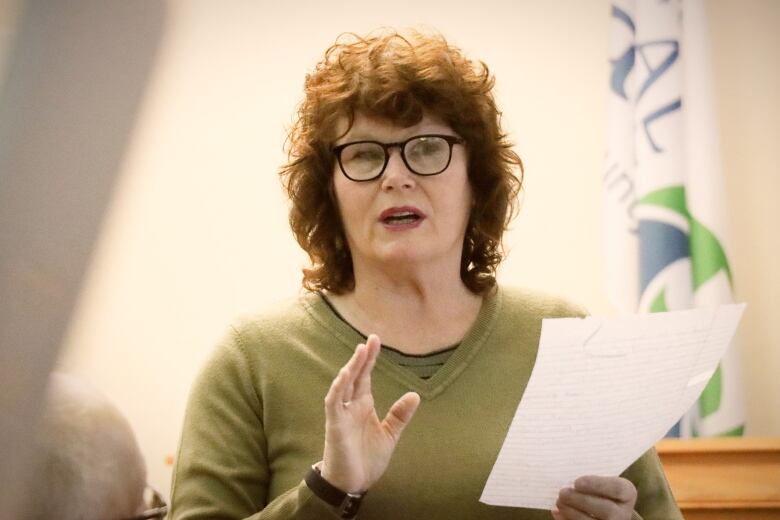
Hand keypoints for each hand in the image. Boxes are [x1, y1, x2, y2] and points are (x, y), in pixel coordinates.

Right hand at [320, 334, 419, 492]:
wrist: (352, 485)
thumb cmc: (367, 459)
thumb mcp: (390, 435)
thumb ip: (399, 415)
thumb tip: (415, 395)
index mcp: (363, 405)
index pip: (365, 376)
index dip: (369, 359)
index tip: (375, 341)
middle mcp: (351, 406)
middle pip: (355, 375)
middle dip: (362, 357)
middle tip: (371, 339)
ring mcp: (341, 414)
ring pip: (344, 385)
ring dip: (351, 368)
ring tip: (361, 351)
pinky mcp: (335, 425)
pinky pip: (334, 402)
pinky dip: (338, 388)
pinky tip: (345, 375)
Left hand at [552, 476, 636, 519]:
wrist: (605, 510)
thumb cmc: (598, 489)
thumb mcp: (601, 480)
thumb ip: (589, 478)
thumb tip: (566, 476)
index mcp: (627, 493)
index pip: (617, 488)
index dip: (596, 485)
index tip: (577, 482)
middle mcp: (624, 513)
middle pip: (607, 509)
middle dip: (581, 501)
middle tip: (563, 493)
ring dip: (572, 512)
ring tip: (559, 502)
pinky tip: (557, 513)